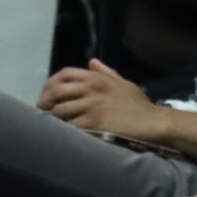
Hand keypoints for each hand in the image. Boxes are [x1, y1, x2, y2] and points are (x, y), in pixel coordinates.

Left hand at [38, 59, 170, 140]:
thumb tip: (91, 61)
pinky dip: (62, 130)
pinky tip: (62, 134)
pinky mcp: (94, 122)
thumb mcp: (124, 84)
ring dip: (52, 119)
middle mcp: (92, 88)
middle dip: (45, 102)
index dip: (51, 84)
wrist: (153, 122)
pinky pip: (69, 125)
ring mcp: (92, 105)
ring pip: (59, 109)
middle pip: (56, 90)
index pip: (64, 74)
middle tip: (42, 113)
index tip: (48, 95)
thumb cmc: (140, 105)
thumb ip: (106, 72)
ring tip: (50, 126)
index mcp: (98, 77)